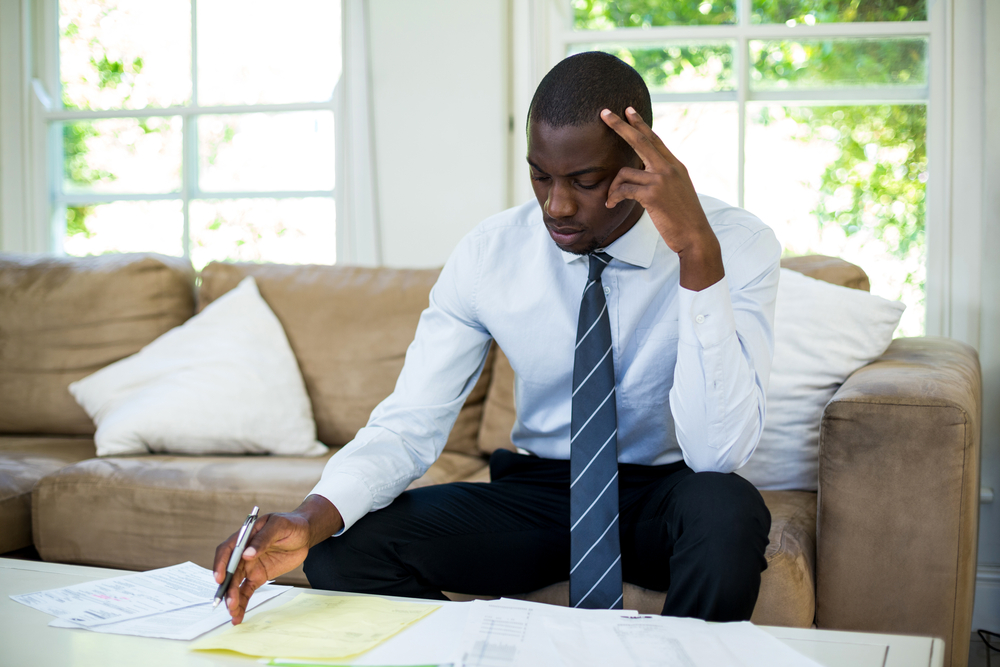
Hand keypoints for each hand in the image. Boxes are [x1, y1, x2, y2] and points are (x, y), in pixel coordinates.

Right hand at [213, 495, 341, 624]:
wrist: (304, 534)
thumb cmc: (290, 524)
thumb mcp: (279, 526)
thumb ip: (263, 539)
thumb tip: (246, 554)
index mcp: (245, 537)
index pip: (227, 550)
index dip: (221, 564)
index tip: (220, 578)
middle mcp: (243, 553)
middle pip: (230, 571)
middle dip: (227, 588)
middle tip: (229, 602)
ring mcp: (249, 566)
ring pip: (236, 584)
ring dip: (232, 598)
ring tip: (233, 612)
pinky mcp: (258, 576)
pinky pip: (246, 591)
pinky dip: (242, 602)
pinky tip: (238, 615)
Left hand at [601, 107, 724, 290]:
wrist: (695, 237)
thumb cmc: (683, 218)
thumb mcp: (676, 191)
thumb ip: (662, 178)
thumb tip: (643, 171)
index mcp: (674, 165)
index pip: (654, 139)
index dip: (640, 124)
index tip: (628, 110)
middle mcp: (669, 168)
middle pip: (641, 140)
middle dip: (620, 126)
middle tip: (604, 113)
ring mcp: (661, 180)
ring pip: (625, 172)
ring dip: (613, 187)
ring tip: (611, 200)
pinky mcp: (653, 195)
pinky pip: (624, 189)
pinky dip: (614, 197)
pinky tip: (610, 205)